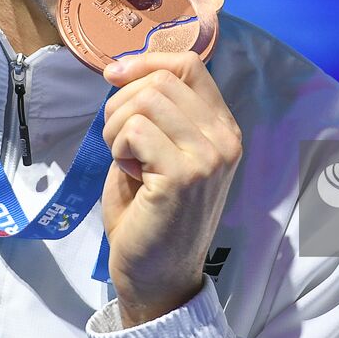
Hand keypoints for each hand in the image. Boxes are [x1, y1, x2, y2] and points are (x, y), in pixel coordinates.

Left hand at [100, 52, 242, 325]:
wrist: (157, 277)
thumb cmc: (151, 214)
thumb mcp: (162, 151)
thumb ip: (157, 112)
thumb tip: (123, 69)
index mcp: (223, 128)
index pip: (190, 64)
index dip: (147, 61)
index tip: (114, 75)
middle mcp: (224, 138)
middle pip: (161, 79)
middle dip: (122, 102)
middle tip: (117, 141)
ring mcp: (208, 156)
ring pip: (145, 100)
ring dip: (117, 126)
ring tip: (124, 158)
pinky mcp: (183, 175)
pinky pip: (135, 129)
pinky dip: (119, 147)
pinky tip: (129, 173)